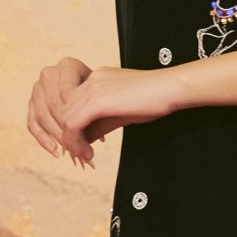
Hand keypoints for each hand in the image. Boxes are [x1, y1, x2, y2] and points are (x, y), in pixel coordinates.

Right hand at [27, 56, 96, 163]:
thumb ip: (97, 111)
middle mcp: (49, 73)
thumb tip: (98, 140)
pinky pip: (32, 123)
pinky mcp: (31, 103)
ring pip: (41, 114)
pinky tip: (55, 151)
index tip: (86, 132)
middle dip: (65, 128)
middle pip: (52, 104)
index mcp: (68, 65)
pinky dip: (42, 138)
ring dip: (55, 135)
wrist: (93, 88)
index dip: (75, 113)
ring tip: (70, 151)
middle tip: (78, 146)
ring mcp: (37, 88)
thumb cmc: (102, 92)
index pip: (67, 91)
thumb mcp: (102, 97)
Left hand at [59, 64, 175, 154]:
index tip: (83, 146)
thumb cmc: (154, 99)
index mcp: (97, 79)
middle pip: (66, 111)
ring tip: (85, 157)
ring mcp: (93, 88)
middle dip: (70, 137)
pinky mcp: (97, 100)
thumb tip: (85, 139)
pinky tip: (88, 153)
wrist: (170, 89)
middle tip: (81, 156)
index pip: (73, 105)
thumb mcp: (121, 112)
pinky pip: (74, 124)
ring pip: (66, 119)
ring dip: (72, 142)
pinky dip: (76, 141)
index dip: (74, 128)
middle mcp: (91, 80)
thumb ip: (100, 123)